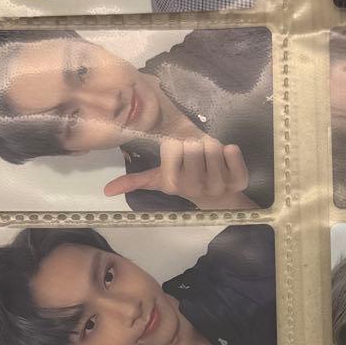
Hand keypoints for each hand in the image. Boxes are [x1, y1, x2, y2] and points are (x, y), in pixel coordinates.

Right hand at [103, 136, 251, 209]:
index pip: (171, 147)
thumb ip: (135, 182)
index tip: (178, 155)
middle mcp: (194, 187)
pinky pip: (233, 151)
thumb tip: (107, 190)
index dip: (175, 146)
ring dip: (212, 147)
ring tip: (210, 158)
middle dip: (195, 145)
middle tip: (197, 156)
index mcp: (173, 184)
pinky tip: (226, 161)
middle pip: (193, 145)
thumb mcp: (160, 180)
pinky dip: (231, 151)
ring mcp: (218, 186)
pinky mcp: (238, 181)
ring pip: (213, 146)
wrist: (219, 199)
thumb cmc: (186, 181)